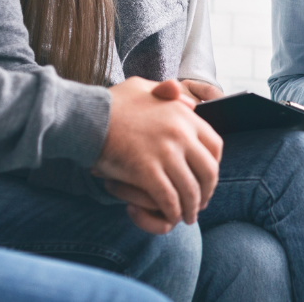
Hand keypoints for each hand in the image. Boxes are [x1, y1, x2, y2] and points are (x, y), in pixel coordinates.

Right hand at [94, 77, 222, 232]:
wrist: (87, 116)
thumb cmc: (113, 103)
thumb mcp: (145, 87)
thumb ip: (167, 93)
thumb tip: (186, 99)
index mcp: (185, 116)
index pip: (215, 145)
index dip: (214, 165)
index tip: (208, 178)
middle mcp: (181, 134)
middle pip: (208, 171)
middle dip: (207, 191)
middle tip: (201, 203)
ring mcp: (165, 153)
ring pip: (189, 189)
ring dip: (191, 208)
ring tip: (188, 217)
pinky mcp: (146, 171)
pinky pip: (168, 198)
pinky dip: (172, 211)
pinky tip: (171, 216)